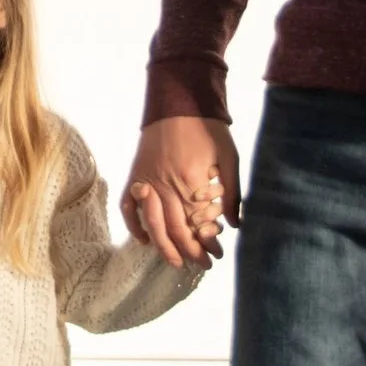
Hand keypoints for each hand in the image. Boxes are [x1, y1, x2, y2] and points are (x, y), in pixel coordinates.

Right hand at [123, 116, 239, 270]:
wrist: (179, 101)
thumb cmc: (208, 128)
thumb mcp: (229, 157)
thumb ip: (232, 192)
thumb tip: (236, 224)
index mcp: (192, 182)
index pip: (199, 224)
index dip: (208, 244)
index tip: (218, 255)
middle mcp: (167, 186)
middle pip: (177, 230)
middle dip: (190, 252)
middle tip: (202, 264)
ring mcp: (148, 181)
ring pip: (154, 224)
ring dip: (164, 247)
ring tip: (176, 262)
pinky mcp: (136, 175)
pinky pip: (129, 207)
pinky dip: (134, 225)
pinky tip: (144, 240)